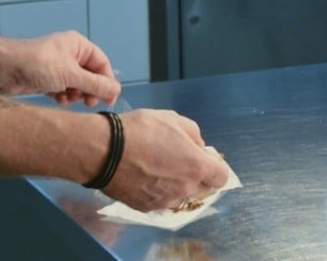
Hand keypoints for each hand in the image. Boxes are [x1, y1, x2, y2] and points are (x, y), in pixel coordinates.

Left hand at [0, 30, 120, 106]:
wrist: (3, 69)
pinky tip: (59, 101)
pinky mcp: (47, 79)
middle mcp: (70, 54)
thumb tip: (116, 90)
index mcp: (78, 46)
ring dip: (76, 95)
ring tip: (70, 100)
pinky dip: (64, 97)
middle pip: (91, 76)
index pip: (102, 64)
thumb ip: (95, 84)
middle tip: (89, 103)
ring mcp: (58, 67)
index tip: (108, 99)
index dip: (107, 82)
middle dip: (90, 90)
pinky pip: (63, 90)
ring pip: (77, 85)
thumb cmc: (37, 64)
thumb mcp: (70, 75)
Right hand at [101, 109, 230, 211]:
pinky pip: (162, 201)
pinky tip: (146, 176)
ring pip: (182, 196)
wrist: (104, 151)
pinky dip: (159, 191)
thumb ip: (193, 134)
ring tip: (160, 167)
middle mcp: (185, 189)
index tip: (205, 158)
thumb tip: (198, 147)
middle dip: (198, 176)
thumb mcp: (172, 119)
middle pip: (204, 189)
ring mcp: (166, 201)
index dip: (215, 166)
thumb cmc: (140, 130)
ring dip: (179, 185)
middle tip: (181, 160)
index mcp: (196, 166)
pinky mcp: (147, 208)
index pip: (221, 177)